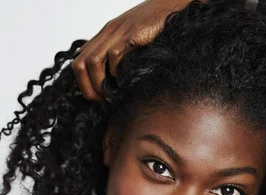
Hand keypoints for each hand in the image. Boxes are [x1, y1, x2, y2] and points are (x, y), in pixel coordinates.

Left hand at [72, 0, 206, 101]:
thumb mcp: (130, 41)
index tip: (97, 98)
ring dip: (100, 83)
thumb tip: (112, 83)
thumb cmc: (155, 27)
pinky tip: (126, 80)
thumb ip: (119, 57)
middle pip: (81, 63)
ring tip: (112, 95)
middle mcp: (106, 34)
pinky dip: (117, 72)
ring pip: (93, 61)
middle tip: (102, 101)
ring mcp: (118, 33)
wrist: (171, 5)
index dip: (83, 84)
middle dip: (88, 87)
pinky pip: (115, 54)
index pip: (79, 62)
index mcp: (103, 37)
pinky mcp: (132, 34)